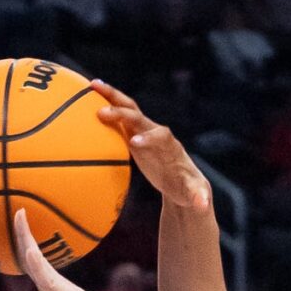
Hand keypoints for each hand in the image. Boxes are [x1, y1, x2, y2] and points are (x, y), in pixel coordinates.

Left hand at [9, 213, 150, 290]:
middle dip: (27, 239)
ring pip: (50, 282)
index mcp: (58, 290)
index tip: (18, 214)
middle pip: (38, 264)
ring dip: (38, 266)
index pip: (35, 263)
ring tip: (28, 249)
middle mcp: (63, 290)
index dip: (25, 240)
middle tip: (18, 211)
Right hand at [91, 83, 211, 213]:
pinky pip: (119, 118)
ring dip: (111, 97)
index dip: (148, 139)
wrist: (182, 182)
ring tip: (91, 85)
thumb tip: (202, 205)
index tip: (134, 145)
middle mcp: (156, 133)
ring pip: (128, 110)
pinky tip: (87, 99)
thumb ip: (199, 198)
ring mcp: (144, 131)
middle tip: (102, 112)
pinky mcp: (134, 134)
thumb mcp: (195, 196)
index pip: (160, 137)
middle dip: (123, 113)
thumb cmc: (189, 189)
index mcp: (171, 147)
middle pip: (140, 116)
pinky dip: (106, 107)